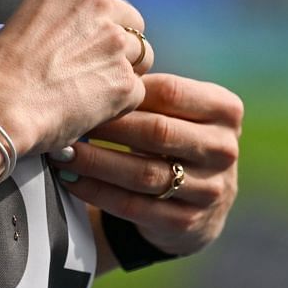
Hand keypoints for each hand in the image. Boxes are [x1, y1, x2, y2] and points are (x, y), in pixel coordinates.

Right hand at [0, 0, 150, 157]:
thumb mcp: (26, 16)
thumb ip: (62, 12)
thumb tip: (80, 30)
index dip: (100, 14)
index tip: (88, 31)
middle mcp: (97, 2)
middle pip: (132, 19)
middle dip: (118, 41)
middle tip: (91, 64)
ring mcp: (114, 40)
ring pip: (141, 55)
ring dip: (121, 71)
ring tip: (89, 89)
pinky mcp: (125, 79)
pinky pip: (136, 91)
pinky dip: (118, 102)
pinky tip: (90, 109)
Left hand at [65, 73, 242, 257]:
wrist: (200, 200)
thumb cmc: (176, 137)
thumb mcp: (179, 110)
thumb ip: (148, 89)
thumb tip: (91, 64)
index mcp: (225, 110)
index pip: (171, 92)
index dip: (126, 91)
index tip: (86, 87)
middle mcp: (224, 149)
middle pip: (158, 132)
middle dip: (108, 127)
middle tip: (68, 120)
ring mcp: (210, 189)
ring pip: (144, 173)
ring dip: (97, 163)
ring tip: (62, 152)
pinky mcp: (187, 222)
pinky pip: (134, 207)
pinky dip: (98, 192)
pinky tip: (72, 180)